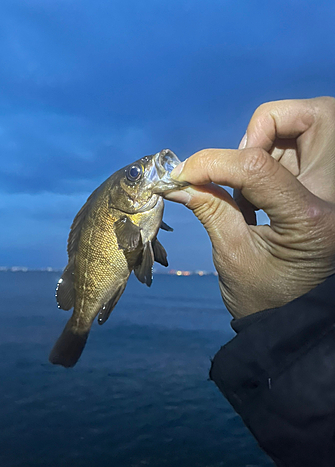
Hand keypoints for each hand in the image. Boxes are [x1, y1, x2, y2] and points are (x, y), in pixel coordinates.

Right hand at [165, 98, 334, 318]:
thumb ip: (209, 208)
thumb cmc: (263, 297)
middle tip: (243, 155)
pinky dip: (276, 154)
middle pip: (318, 115)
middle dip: (270, 123)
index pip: (259, 166)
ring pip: (314, 124)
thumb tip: (178, 180)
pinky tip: (261, 189)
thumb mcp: (232, 254)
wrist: (294, 317)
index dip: (213, 162)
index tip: (184, 173)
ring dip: (271, 141)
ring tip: (249, 183)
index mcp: (310, 220)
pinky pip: (306, 146)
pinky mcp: (328, 190)